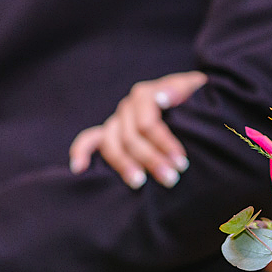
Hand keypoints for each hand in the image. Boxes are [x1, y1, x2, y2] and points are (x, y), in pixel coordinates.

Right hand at [69, 71, 207, 186]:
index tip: (182, 162)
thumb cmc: (193, 98)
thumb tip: (163, 98)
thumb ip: (182, 88)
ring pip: (112, 145)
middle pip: (131, 138)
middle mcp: (127, 108)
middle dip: (152, 160)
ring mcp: (116, 121)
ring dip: (125, 165)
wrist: (187, 101)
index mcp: (145, 95)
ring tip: (139, 183)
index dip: (164, 143)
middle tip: (171, 179)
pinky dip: (81, 152)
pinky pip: (89, 140)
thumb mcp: (193, 88)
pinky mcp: (109, 134)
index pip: (148, 123)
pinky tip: (78, 168)